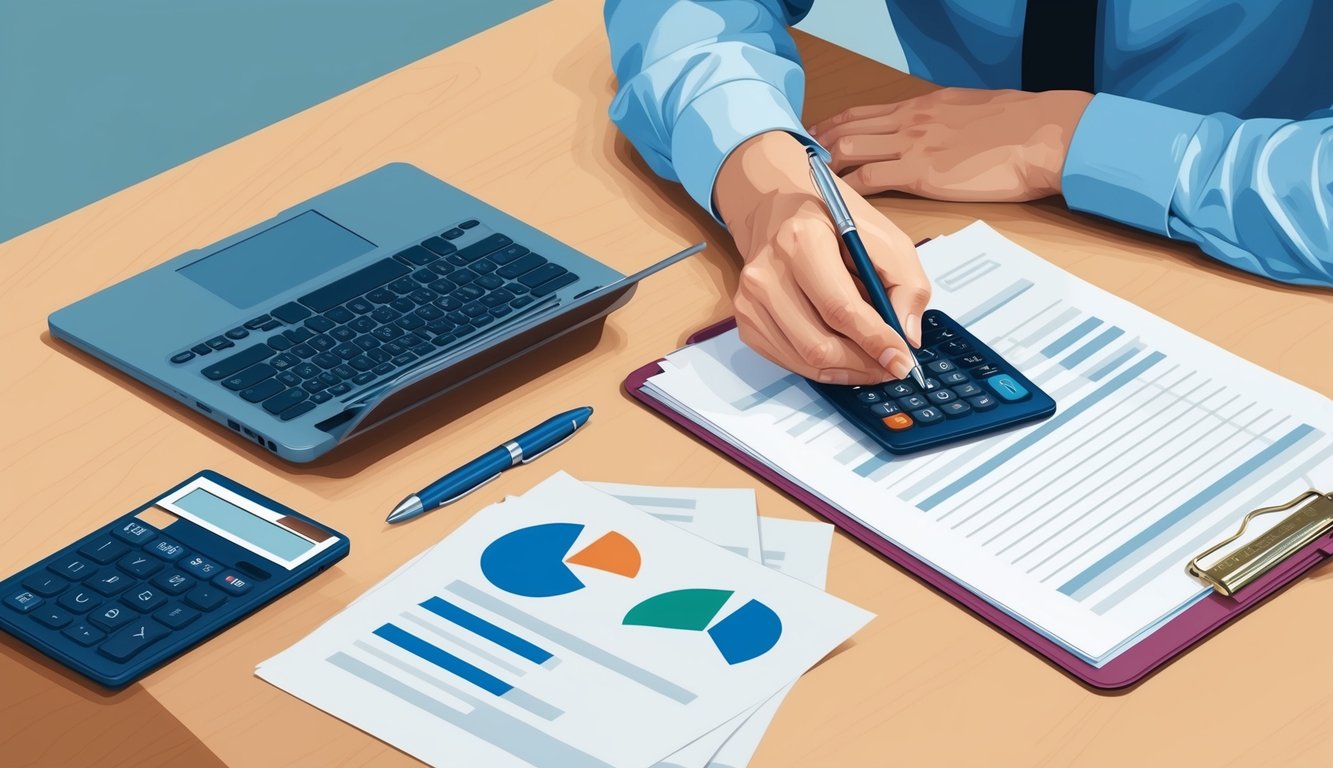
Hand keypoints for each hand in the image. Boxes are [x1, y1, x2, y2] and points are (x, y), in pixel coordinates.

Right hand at [713, 131, 930, 384]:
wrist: (778, 207)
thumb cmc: (833, 222)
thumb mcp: (884, 237)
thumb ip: (906, 284)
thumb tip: (907, 338)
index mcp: (801, 241)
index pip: (839, 308)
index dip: (875, 341)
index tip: (902, 361)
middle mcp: (767, 272)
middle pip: (818, 344)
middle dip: (863, 364)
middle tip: (891, 367)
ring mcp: (750, 298)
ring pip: (804, 360)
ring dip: (846, 370)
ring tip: (872, 363)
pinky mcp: (745, 318)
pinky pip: (787, 361)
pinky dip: (821, 367)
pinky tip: (842, 355)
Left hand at [809, 87, 1092, 201]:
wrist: (1044, 134)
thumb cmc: (1022, 126)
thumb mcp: (974, 112)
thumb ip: (948, 123)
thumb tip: (941, 134)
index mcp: (923, 106)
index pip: (865, 113)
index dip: (836, 124)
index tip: (818, 135)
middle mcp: (911, 121)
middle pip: (848, 128)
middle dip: (820, 145)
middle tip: (800, 161)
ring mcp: (913, 145)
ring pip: (850, 149)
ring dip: (825, 167)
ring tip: (808, 184)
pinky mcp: (921, 172)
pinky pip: (870, 179)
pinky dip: (848, 191)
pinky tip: (837, 203)